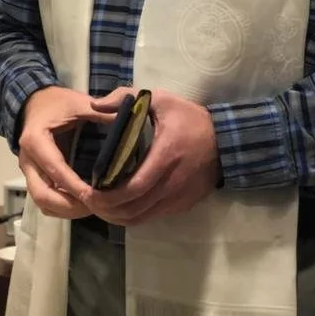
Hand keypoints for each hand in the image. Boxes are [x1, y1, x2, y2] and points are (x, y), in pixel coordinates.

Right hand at [18, 86, 112, 218]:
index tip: (96, 196)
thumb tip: (127, 122)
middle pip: (43, 195)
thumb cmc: (57, 103)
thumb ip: (100, 112)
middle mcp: (28, 161)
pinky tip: (84, 204)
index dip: (75, 186)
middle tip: (97, 206)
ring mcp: (29, 172)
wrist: (36, 102)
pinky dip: (63, 207)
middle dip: (70, 206)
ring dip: (67, 211)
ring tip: (94, 208)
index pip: (55, 170)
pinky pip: (45, 201)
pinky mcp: (35, 178)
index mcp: (36, 140)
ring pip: (42, 203)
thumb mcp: (78, 103)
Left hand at [82, 87, 220, 225]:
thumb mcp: (160, 99)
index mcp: (165, 156)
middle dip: (107, 210)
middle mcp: (172, 183)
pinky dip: (134, 215)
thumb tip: (95, 105)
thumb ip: (125, 97)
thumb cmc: (190, 118)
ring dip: (118, 217)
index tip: (88, 192)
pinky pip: (153, 216)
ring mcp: (178, 198)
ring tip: (100, 207)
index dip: (108, 197)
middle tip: (88, 201)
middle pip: (134, 209)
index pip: (133, 188)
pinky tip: (122, 206)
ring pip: (142, 218)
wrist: (226, 140)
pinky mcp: (183, 205)